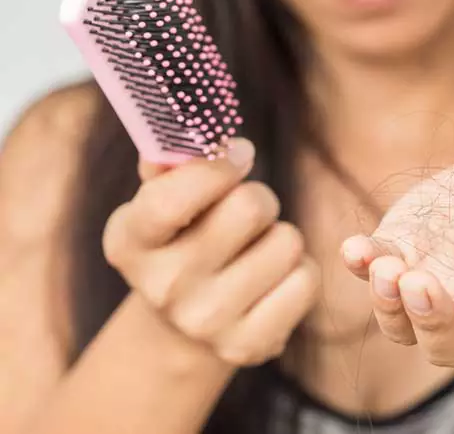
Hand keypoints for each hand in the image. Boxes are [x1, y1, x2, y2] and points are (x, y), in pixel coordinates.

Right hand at [103, 138, 320, 366]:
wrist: (185, 325)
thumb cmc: (182, 241)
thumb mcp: (160, 200)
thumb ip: (172, 161)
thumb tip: (200, 126)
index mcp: (130, 241)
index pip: (174, 195)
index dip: (218, 166)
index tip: (239, 154)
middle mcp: (162, 287)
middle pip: (250, 208)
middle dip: (259, 197)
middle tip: (249, 210)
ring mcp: (205, 322)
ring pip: (287, 241)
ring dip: (280, 235)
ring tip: (256, 249)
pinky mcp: (248, 344)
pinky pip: (306, 279)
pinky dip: (299, 269)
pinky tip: (273, 279)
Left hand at [341, 143, 453, 365]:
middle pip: (447, 346)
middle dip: (431, 320)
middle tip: (420, 282)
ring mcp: (430, 284)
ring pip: (402, 325)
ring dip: (388, 304)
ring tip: (385, 268)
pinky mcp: (400, 252)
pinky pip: (372, 270)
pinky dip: (360, 263)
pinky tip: (354, 247)